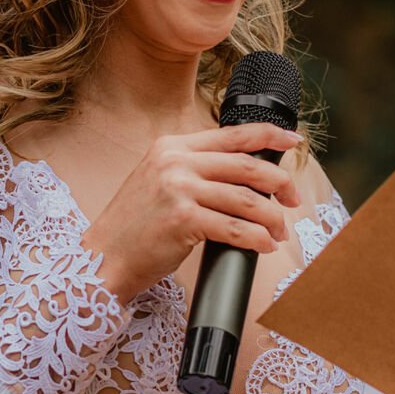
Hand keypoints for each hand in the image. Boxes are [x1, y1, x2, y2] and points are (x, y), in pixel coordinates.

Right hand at [81, 122, 302, 304]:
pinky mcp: (182, 220)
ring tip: (278, 232)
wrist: (101, 259)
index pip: (232, 135)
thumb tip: (243, 175)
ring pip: (246, 198)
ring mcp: (178, 189)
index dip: (269, 135)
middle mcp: (175, 162)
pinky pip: (235, 228)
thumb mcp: (158, 181)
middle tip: (292, 200)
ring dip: (272, 218)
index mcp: (172, 147)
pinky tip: (263, 246)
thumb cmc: (133, 227)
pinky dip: (257, 239)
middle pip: (246, 165)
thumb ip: (193, 170)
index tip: (293, 141)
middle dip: (279, 183)